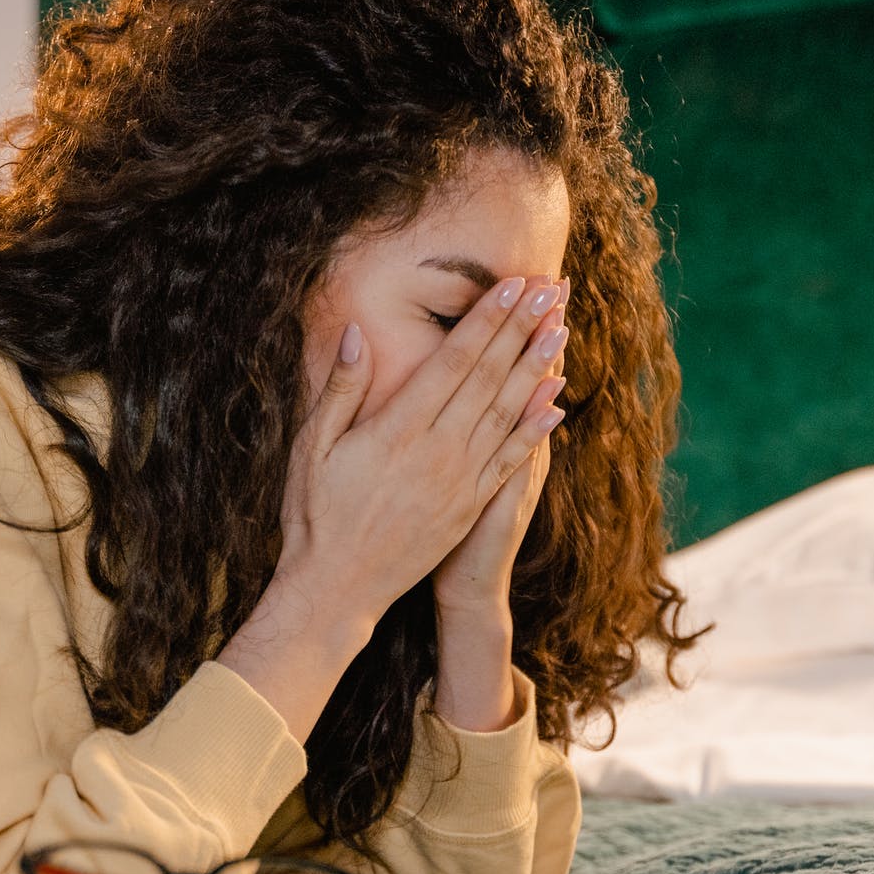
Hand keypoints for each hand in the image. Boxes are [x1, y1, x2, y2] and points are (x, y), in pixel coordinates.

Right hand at [277, 272, 568, 627]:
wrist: (338, 587)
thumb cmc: (315, 514)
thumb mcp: (311, 447)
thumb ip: (340, 390)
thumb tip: (356, 334)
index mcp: (398, 429)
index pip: (454, 360)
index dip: (487, 319)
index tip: (513, 285)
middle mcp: (438, 451)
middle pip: (490, 377)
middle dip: (522, 329)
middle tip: (551, 290)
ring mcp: (459, 481)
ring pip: (508, 413)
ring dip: (538, 369)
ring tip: (562, 331)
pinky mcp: (469, 507)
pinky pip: (510, 461)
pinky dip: (535, 430)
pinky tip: (557, 404)